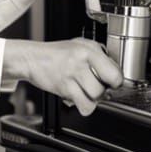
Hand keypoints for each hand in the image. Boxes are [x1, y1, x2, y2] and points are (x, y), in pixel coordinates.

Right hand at [2, 38, 123, 115]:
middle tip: (97, 86)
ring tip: (86, 91)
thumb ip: (99, 56)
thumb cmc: (58, 53)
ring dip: (92, 98)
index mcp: (89, 49)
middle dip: (103, 91)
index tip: (114, 82)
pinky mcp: (64, 87)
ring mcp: (72, 74)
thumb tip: (115, 70)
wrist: (34, 58)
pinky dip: (84, 105)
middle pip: (104, 87)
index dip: (116, 81)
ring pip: (95, 97)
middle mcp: (81, 61)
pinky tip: (79, 97)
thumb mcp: (81, 45)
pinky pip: (84, 105)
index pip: (114, 72)